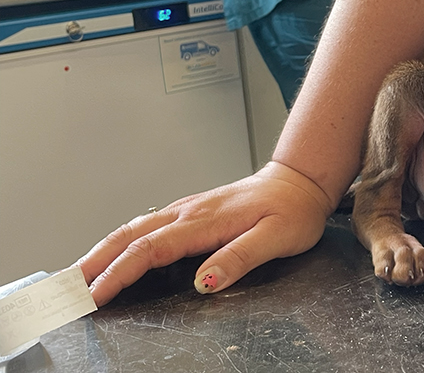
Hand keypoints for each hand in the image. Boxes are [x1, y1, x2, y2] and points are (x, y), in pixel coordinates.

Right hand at [77, 161, 334, 305]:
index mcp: (206, 221)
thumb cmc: (292, 211)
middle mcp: (192, 212)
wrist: (301, 182)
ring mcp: (190, 208)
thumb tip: (204, 281)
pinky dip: (122, 240)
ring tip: (78, 274)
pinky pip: (148, 225)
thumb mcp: (277, 238)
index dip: (119, 273)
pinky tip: (114, 251)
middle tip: (66, 288)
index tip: (95, 295)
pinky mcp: (193, 210)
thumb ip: (240, 258)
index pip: (151, 250)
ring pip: (136, 228)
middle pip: (131, 236)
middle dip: (94, 261)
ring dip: (103, 249)